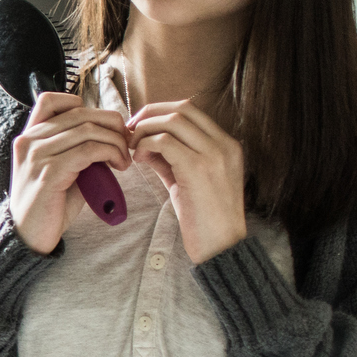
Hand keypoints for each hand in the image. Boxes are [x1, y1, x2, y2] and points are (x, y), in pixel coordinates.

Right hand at [9, 92, 128, 254]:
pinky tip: (118, 166)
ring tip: (124, 159)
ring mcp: (37, 155)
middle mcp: (29, 141)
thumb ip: (76, 149)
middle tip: (126, 142)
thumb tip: (110, 136)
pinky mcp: (49, 172)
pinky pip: (89, 149)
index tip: (102, 127)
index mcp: (29, 137)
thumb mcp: (60, 170)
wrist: (28, 236)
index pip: (52, 100)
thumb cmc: (49, 205)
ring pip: (88, 129)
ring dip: (115, 141)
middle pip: (79, 112)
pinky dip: (110, 152)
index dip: (83, 106)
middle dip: (111, 123)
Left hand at [126, 99, 246, 262]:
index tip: (140, 125)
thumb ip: (170, 159)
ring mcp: (214, 155)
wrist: (221, 248)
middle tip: (130, 130)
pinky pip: (165, 142)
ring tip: (132, 147)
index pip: (191, 109)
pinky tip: (138, 159)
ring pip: (173, 121)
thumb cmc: (204, 219)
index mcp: (226, 145)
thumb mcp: (188, 181)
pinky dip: (146, 145)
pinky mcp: (198, 169)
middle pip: (182, 108)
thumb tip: (143, 142)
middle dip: (150, 114)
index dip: (160, 111)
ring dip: (145, 129)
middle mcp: (224, 145)